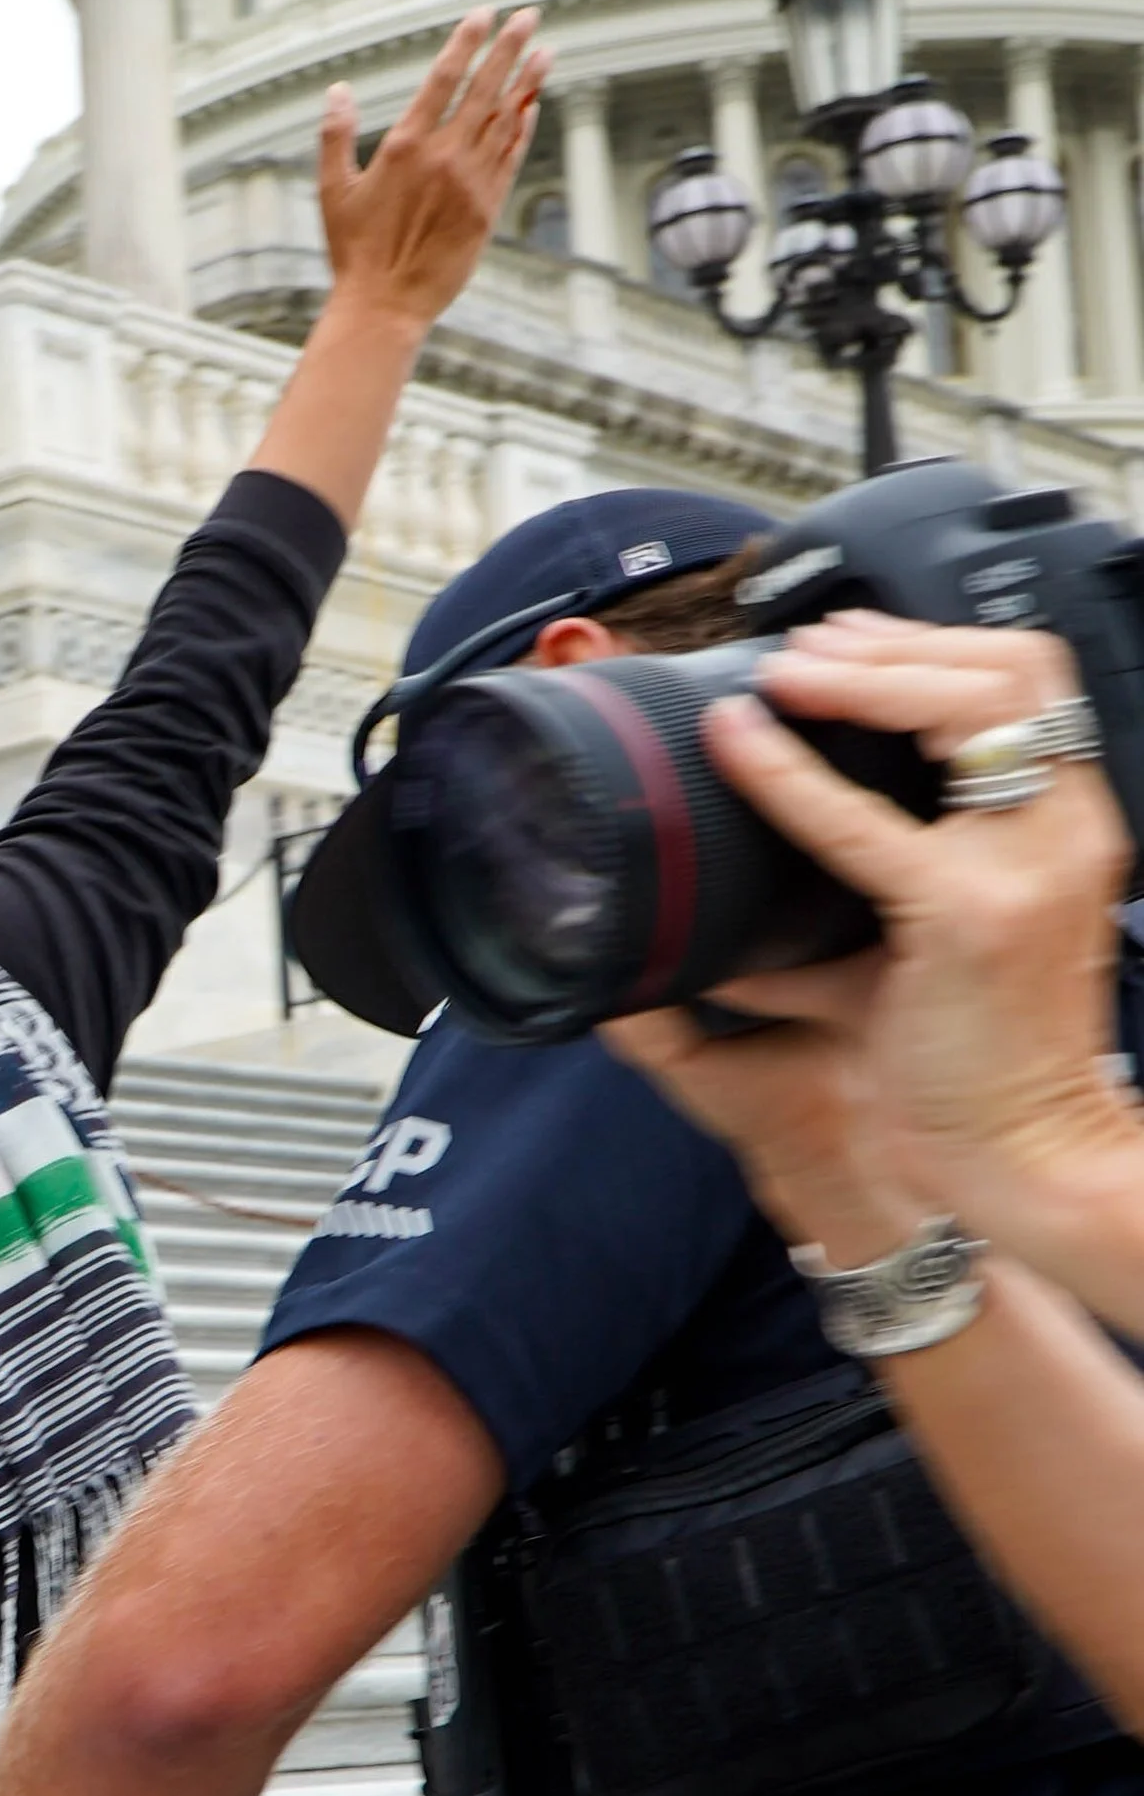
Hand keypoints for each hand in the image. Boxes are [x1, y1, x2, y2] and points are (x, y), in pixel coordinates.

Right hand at [318, 7, 550, 337]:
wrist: (386, 305)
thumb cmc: (353, 252)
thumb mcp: (331, 190)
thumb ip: (334, 136)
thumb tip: (337, 90)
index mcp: (405, 145)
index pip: (443, 78)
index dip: (466, 42)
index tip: (484, 14)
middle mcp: (444, 156)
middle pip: (485, 88)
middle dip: (509, 48)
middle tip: (529, 16)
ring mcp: (471, 182)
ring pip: (506, 120)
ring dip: (528, 82)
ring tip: (546, 51)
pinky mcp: (487, 210)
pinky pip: (511, 158)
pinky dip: (523, 129)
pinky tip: (531, 107)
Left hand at [601, 617, 1135, 1267]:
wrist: (1024, 1154)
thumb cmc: (973, 1066)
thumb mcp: (916, 957)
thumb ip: (839, 917)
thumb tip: (730, 910)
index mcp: (1064, 828)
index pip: (1029, 684)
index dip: (936, 645)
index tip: (850, 640)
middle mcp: (1062, 831)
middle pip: (1013, 668)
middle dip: (902, 641)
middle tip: (807, 647)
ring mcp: (1023, 867)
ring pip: (972, 706)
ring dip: (870, 673)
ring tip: (786, 674)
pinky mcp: (966, 915)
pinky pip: (866, 823)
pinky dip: (791, 775)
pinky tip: (737, 739)